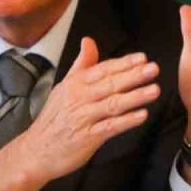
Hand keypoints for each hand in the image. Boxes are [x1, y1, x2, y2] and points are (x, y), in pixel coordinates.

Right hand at [0, 37, 159, 190]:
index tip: (142, 57)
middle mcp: (79, 98)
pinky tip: (141, 115)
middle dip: (134, 76)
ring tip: (154, 90)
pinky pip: (110, 127)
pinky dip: (126, 121)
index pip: (102, 69)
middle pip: (110, 84)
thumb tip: (89, 41)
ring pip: (112, 104)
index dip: (123, 63)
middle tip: (153, 69)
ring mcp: (83, 118)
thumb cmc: (54, 118)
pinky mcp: (88, 138)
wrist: (37, 150)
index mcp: (75, 84)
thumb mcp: (64, 87)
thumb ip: (81, 65)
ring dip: (134, 97)